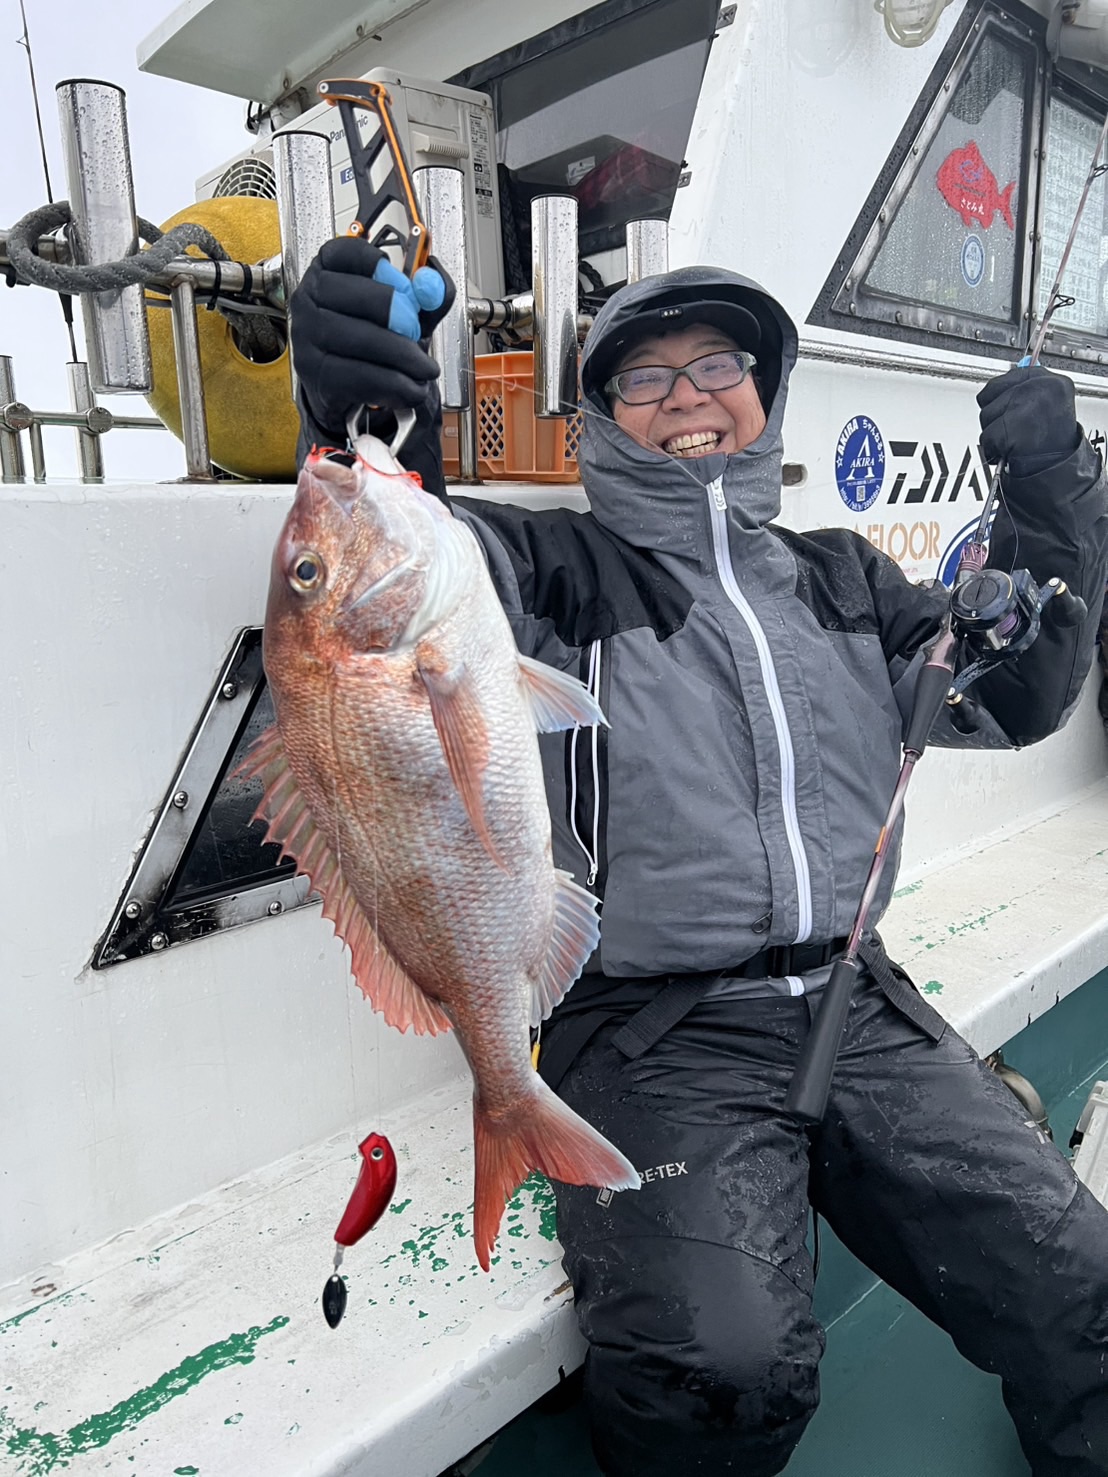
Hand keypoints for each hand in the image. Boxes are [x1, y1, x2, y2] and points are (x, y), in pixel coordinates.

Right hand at [290, 237, 455, 434]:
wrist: (347, 391)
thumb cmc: (370, 344)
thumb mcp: (400, 314)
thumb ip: (424, 296)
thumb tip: (438, 285)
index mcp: (327, 272)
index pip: (346, 253)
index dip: (380, 266)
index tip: (405, 285)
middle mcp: (309, 300)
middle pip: (357, 296)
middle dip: (398, 315)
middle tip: (418, 331)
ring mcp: (307, 338)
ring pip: (359, 339)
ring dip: (403, 355)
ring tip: (424, 368)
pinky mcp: (315, 375)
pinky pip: (359, 376)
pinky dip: (394, 384)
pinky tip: (410, 387)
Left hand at [976, 365, 1079, 476]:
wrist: (1059, 470)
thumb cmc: (1053, 442)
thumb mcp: (1049, 406)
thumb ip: (1025, 390)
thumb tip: (1000, 383)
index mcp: (1052, 381)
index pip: (1007, 377)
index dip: (1001, 396)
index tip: (1006, 406)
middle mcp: (1040, 388)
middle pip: (990, 395)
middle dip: (995, 415)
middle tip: (1015, 428)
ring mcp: (1025, 407)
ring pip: (985, 415)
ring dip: (993, 432)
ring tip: (1015, 439)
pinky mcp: (1011, 428)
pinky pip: (987, 437)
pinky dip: (993, 448)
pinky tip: (1011, 449)